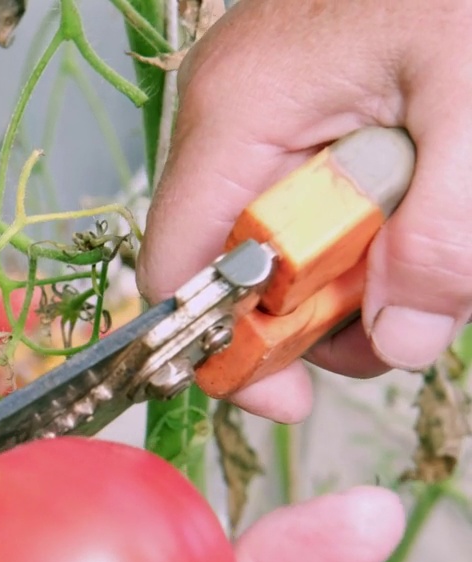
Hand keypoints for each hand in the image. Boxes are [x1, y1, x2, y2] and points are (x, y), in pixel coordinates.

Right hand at [135, 0, 471, 422]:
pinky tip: (415, 205)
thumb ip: (443, 233)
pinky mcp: (292, 105)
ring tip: (428, 243)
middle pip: (227, 262)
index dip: (220, 345)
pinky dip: (358, 227)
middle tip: (406, 312)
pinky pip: (301, 196)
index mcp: (239, 109)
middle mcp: (225, 110)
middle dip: (311, 312)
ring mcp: (254, 106)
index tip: (291, 396)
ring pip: (270, 236)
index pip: (177, 263)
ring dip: (346, 271)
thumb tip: (400, 340)